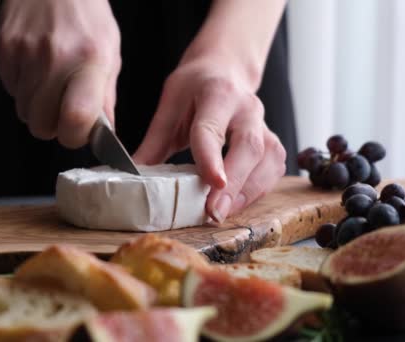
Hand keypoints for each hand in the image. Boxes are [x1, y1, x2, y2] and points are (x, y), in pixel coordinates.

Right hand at [0, 0, 120, 147]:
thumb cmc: (86, 14)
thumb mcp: (110, 53)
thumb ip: (106, 96)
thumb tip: (103, 132)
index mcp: (90, 60)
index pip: (76, 118)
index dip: (75, 136)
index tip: (79, 133)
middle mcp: (55, 58)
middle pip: (41, 124)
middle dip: (53, 126)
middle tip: (62, 111)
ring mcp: (25, 54)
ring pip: (23, 111)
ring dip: (37, 107)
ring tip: (50, 84)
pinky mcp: (4, 49)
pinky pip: (10, 90)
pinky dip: (23, 88)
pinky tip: (36, 68)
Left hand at [134, 57, 286, 222]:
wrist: (223, 70)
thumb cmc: (193, 89)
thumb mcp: (169, 108)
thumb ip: (153, 145)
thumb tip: (131, 182)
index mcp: (216, 94)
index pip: (212, 128)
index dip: (212, 157)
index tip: (212, 183)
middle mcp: (247, 108)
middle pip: (249, 147)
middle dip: (234, 183)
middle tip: (214, 212)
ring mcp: (264, 125)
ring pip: (267, 160)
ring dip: (247, 192)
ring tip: (222, 213)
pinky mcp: (272, 141)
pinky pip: (273, 169)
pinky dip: (257, 190)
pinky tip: (237, 203)